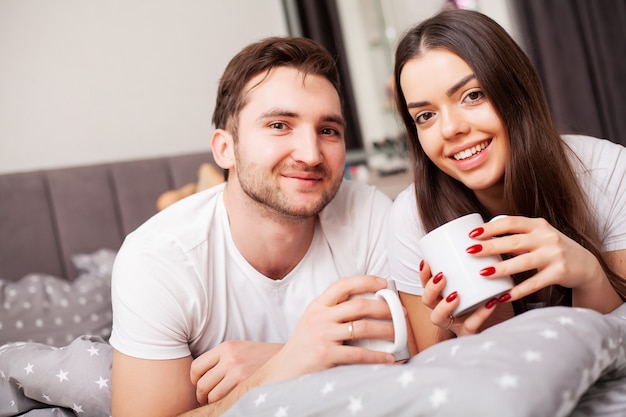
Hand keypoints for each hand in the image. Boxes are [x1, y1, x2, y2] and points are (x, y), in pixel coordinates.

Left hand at [190, 341, 281, 403]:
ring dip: (211, 401)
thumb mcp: (241, 350)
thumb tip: (202, 378)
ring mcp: (237, 370)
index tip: (201, 386)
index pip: (196, 366)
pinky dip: (221, 403)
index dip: (195, 380)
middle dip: (202, 395)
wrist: (287, 359)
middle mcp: (229, 357)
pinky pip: (222, 398)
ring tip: (218, 402)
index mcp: (226, 347)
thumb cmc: (262, 358)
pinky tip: (228, 401)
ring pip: (210, 393)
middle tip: (208, 399)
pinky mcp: (244, 382)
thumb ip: (223, 359)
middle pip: (201, 382)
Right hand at [254, 275, 396, 385]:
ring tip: (400, 335)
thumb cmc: (303, 346)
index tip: (384, 284)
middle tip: (401, 314)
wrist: (283, 370)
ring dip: (387, 330)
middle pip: (359, 305)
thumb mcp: (313, 321)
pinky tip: (389, 358)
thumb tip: (366, 306)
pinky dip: (378, 356)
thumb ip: (333, 312)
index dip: (366, 281)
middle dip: (385, 308)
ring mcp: (322, 335)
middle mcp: (320, 317)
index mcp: (317, 306)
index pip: (343, 284)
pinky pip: (359, 354)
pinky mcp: (326, 355)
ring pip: (363, 328)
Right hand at [419, 260, 502, 335]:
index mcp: (442, 296)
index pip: (426, 284)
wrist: (504, 324)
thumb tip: (485, 235)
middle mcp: (444, 310)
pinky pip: (471, 326)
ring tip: (456, 294)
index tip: (427, 262)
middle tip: (442, 276)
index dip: (423, 275)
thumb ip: (481, 261)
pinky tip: (490, 303)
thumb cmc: (489, 298)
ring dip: (444, 306)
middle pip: (427, 301)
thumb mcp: (482, 278)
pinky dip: (480, 314)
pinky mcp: (469, 334)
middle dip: (431, 288)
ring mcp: (455, 324)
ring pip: (438, 318)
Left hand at [467, 215, 603, 299]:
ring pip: (523, 262)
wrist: (586, 265)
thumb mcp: (538, 236)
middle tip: (471, 251)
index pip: (511, 222)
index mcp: (538, 225)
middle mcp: (547, 237)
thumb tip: (484, 239)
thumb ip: (517, 236)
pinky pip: (535, 283)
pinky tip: (505, 295)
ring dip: (502, 268)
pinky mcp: (560, 273)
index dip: (490, 227)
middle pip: (514, 241)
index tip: (472, 234)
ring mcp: (554, 255)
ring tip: (483, 273)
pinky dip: (519, 290)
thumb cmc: (553, 249)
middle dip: (490, 246)